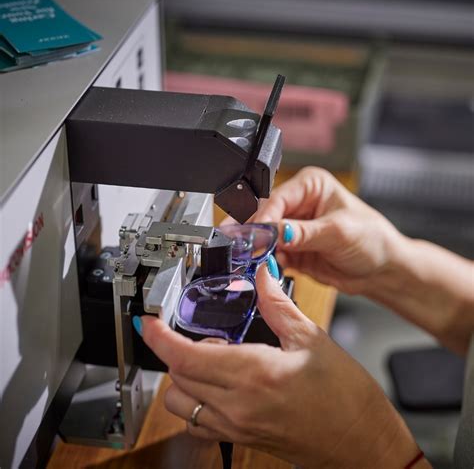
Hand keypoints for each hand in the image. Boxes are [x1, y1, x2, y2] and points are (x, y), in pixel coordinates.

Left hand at [141, 266, 420, 467]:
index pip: (185, 356)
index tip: (147, 322)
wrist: (361, 442)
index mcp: (254, 374)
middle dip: (174, 351)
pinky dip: (196, 400)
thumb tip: (262, 277)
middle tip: (197, 332)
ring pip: (181, 403)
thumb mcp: (312, 339)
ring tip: (212, 359)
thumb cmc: (345, 396)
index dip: (158, 338)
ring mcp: (236, 427)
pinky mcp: (241, 438)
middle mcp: (237, 406)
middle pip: (176, 378)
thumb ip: (277, 305)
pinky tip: (222, 384)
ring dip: (184, 377)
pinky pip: (198, 421)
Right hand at [251, 167, 403, 295]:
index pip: (278, 199)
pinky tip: (269, 267)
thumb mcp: (338, 232)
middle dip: (257, 234)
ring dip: (260, 250)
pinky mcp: (292, 249)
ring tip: (255, 260)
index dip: (265, 218)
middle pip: (266, 217)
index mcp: (311, 186)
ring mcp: (294, 228)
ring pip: (265, 237)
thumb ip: (303, 233)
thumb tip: (275, 231)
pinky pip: (272, 255)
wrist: (381, 270)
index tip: (255, 235)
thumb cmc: (372, 239)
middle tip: (247, 248)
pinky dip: (268, 262)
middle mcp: (299, 204)